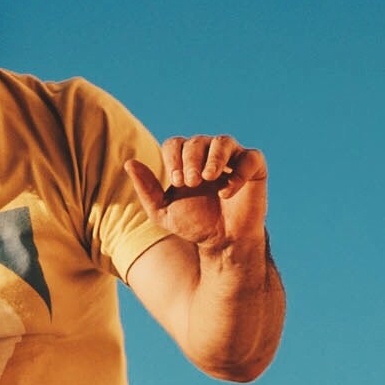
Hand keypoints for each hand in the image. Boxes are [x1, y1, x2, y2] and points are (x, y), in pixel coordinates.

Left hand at [127, 135, 268, 269]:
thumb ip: (146, 189)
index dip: (173, 158)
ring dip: (213, 157)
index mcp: (186, 160)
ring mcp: (233, 159)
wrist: (222, 242)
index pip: (175, 143)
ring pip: (224, 141)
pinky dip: (239, 172)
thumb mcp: (163, 211)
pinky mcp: (254, 168)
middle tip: (191, 183)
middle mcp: (209, 154)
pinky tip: (226, 192)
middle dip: (191, 160)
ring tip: (208, 178)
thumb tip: (129, 163)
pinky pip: (251, 157)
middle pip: (196, 141)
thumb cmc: (194, 224)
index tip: (176, 181)